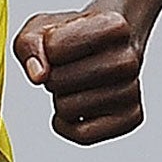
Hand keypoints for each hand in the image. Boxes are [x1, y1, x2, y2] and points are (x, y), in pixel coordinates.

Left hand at [13, 8, 143, 143]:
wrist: (105, 46)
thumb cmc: (71, 37)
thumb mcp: (39, 28)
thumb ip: (29, 45)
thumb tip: (39, 75)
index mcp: (113, 26)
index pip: (54, 48)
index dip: (45, 48)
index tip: (59, 43)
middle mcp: (129, 59)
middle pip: (59, 82)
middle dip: (52, 76)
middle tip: (68, 67)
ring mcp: (133, 90)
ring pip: (68, 109)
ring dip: (62, 98)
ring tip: (77, 83)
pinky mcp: (131, 118)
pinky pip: (82, 135)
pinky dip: (68, 124)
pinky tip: (77, 105)